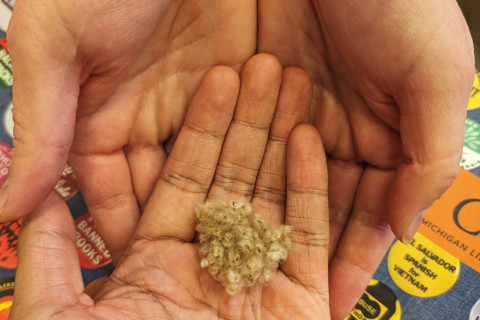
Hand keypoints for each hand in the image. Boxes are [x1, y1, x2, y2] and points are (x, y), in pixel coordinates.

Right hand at [4, 0, 255, 261]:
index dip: (123, 228)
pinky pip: (256, 133)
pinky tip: (284, 187)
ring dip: (236, 192)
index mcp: (101, 121)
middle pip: (168, 188)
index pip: (111, 193)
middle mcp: (152, 121)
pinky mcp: (243, 88)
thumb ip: (41, 126)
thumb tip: (5, 207)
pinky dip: (267, 156)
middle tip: (212, 264)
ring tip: (257, 233)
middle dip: (186, 220)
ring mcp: (202, 107)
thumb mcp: (56, 47)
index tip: (144, 265)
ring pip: (218, 165)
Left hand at [10, 55, 330, 319]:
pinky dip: (311, 186)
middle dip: (251, 118)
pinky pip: (307, 233)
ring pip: (276, 194)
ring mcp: (262, 277)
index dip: (203, 125)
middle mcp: (213, 261)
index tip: (217, 78)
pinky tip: (310, 138)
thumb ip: (48, 262)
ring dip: (285, 139)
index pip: (188, 176)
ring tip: (295, 87)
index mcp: (161, 260)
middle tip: (265, 66)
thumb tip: (28, 204)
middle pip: (237, 174)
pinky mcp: (304, 299)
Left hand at [258, 0, 474, 317]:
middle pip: (316, 211)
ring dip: (261, 224)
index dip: (352, 261)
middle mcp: (335, 138)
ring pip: (275, 186)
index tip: (333, 304)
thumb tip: (406, 226)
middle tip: (275, 299)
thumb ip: (428, 158)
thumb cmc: (402, 5)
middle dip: (300, 255)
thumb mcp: (434, 79)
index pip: (367, 216)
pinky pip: (239, 149)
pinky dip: (229, 180)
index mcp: (383, 141)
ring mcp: (291, 120)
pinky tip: (215, 214)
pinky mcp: (254, 99)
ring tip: (241, 268)